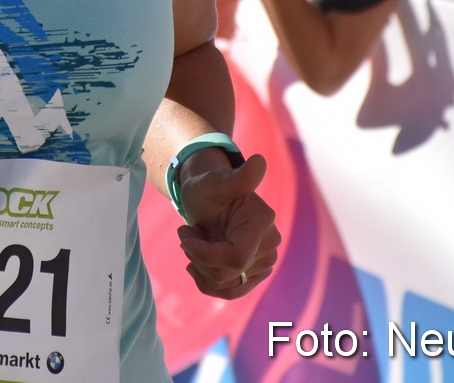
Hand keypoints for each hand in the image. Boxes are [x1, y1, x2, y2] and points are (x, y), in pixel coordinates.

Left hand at [174, 152, 279, 298]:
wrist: (207, 199)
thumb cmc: (208, 187)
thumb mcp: (216, 181)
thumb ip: (239, 177)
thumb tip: (259, 161)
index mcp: (262, 223)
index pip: (234, 259)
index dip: (204, 254)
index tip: (184, 236)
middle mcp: (269, 245)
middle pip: (228, 274)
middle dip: (199, 257)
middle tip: (189, 232)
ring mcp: (265, 263)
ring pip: (226, 286)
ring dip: (201, 268)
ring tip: (196, 241)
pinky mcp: (255, 275)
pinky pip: (229, 292)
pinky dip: (207, 281)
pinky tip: (196, 263)